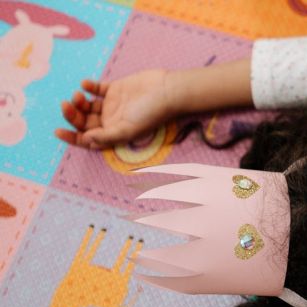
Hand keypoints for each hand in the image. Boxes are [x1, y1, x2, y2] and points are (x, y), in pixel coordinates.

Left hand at [55, 70, 173, 148]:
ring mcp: (113, 105)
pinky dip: (88, 87)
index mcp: (114, 134)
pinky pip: (96, 89)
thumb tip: (85, 140)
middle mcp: (111, 121)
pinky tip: (85, 85)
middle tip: (65, 105)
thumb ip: (106, 136)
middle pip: (84, 121)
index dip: (72, 138)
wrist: (167, 91)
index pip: (88, 139)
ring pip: (87, 106)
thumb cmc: (152, 113)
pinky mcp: (116, 89)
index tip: (58, 131)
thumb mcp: (129, 129)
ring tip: (78, 95)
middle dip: (72, 115)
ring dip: (78, 101)